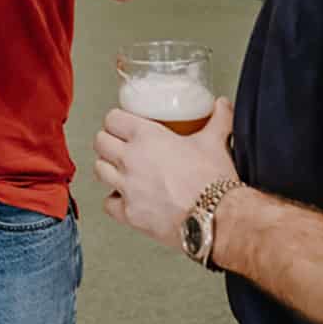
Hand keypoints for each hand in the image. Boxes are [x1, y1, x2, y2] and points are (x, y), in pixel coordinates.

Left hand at [93, 99, 236, 251]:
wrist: (216, 218)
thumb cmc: (213, 181)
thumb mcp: (215, 142)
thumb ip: (219, 120)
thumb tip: (222, 106)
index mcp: (147, 137)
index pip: (113, 119)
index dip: (115, 120)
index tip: (121, 124)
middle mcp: (131, 160)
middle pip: (100, 142)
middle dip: (108, 142)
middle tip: (117, 144)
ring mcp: (128, 187)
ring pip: (99, 170)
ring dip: (108, 168)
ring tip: (119, 169)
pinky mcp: (130, 213)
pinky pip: (108, 203)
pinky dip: (114, 200)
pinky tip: (124, 197)